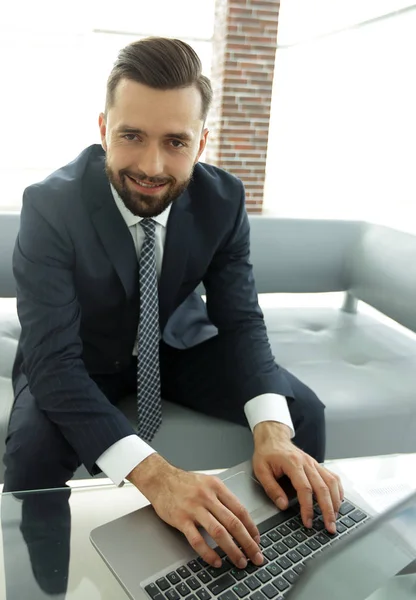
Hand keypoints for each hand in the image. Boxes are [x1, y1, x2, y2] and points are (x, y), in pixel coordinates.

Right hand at [127, 454, 263, 568]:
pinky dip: (209, 553)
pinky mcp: (181, 519)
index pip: (240, 509)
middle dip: (247, 542)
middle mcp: (207, 497)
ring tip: (239, 561)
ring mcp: (194, 508)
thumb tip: (240, 517)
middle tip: (255, 555)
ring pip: (219, 532)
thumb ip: (222, 497)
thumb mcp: (208, 482)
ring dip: (232, 550)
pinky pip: (197, 540)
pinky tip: (216, 561)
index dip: (251, 527)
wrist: (160, 479)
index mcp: (216, 487)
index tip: (257, 540)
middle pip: (233, 522)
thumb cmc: (184, 482)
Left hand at [252, 422, 343, 534]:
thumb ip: (271, 488)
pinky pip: (332, 477)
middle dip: (328, 509)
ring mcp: (314, 463)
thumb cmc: (267, 454)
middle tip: (330, 527)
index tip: (308, 522)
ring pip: (331, 482)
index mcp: (292, 463)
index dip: (308, 507)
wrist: (273, 437)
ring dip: (335, 502)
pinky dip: (338, 490)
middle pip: (322, 488)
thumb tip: (283, 505)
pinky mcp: (317, 465)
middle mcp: (307, 463)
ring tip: (334, 518)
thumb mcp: (261, 470)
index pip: (305, 488)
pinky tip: (338, 502)